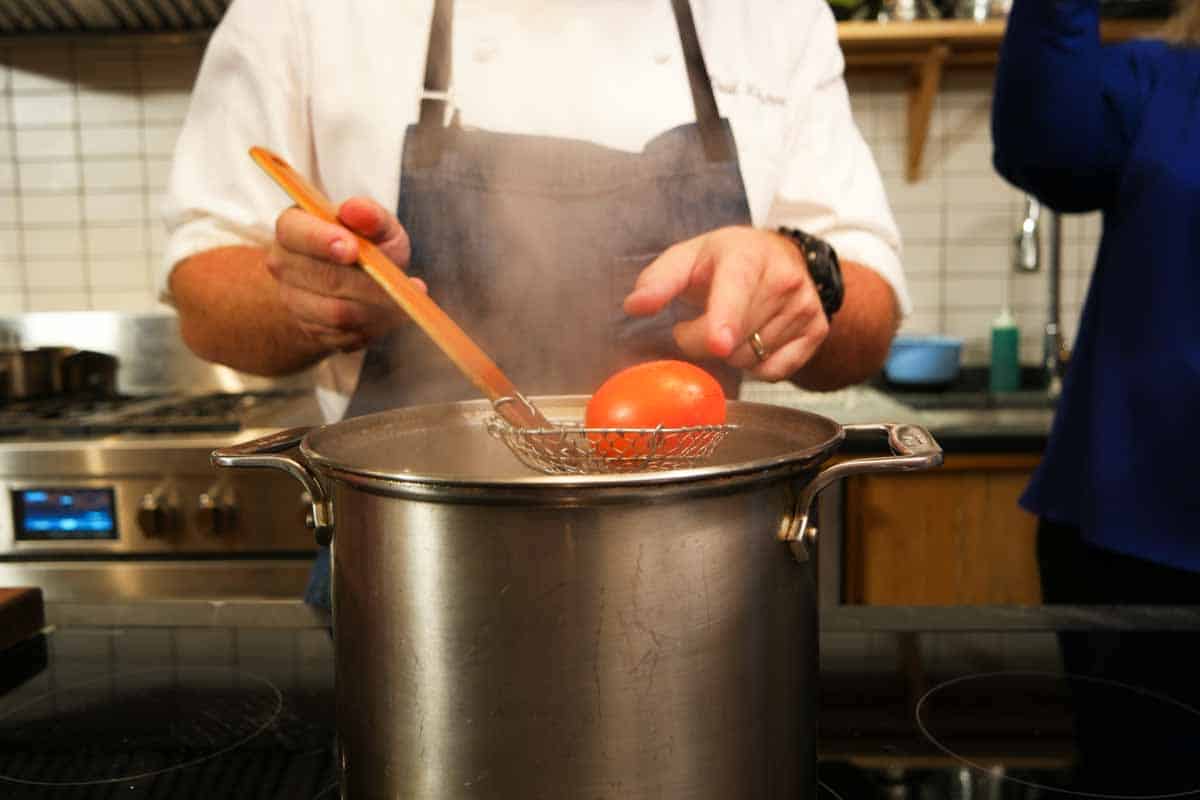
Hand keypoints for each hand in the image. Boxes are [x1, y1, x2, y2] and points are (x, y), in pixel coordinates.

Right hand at [265, 197, 425, 352]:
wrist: (355, 282)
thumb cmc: (368, 244)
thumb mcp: (376, 225)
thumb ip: (371, 216)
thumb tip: (357, 210)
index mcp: (293, 228)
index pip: (295, 233)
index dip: (323, 241)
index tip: (352, 249)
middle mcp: (284, 265)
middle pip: (323, 278)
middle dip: (366, 283)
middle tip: (400, 283)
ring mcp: (294, 301)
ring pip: (336, 313)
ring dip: (374, 308)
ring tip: (401, 299)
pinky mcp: (312, 331)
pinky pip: (345, 335)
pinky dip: (373, 327)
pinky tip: (388, 314)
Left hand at [623, 226, 828, 380]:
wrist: (783, 258)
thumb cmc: (729, 259)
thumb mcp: (689, 257)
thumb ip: (659, 280)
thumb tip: (636, 305)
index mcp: (747, 256)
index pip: (736, 290)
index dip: (725, 319)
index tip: (718, 342)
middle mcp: (783, 279)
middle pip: (732, 338)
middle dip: (703, 340)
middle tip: (702, 320)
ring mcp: (804, 307)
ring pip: (750, 358)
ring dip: (729, 352)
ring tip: (732, 324)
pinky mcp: (815, 332)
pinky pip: (773, 371)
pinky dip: (755, 365)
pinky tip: (754, 338)